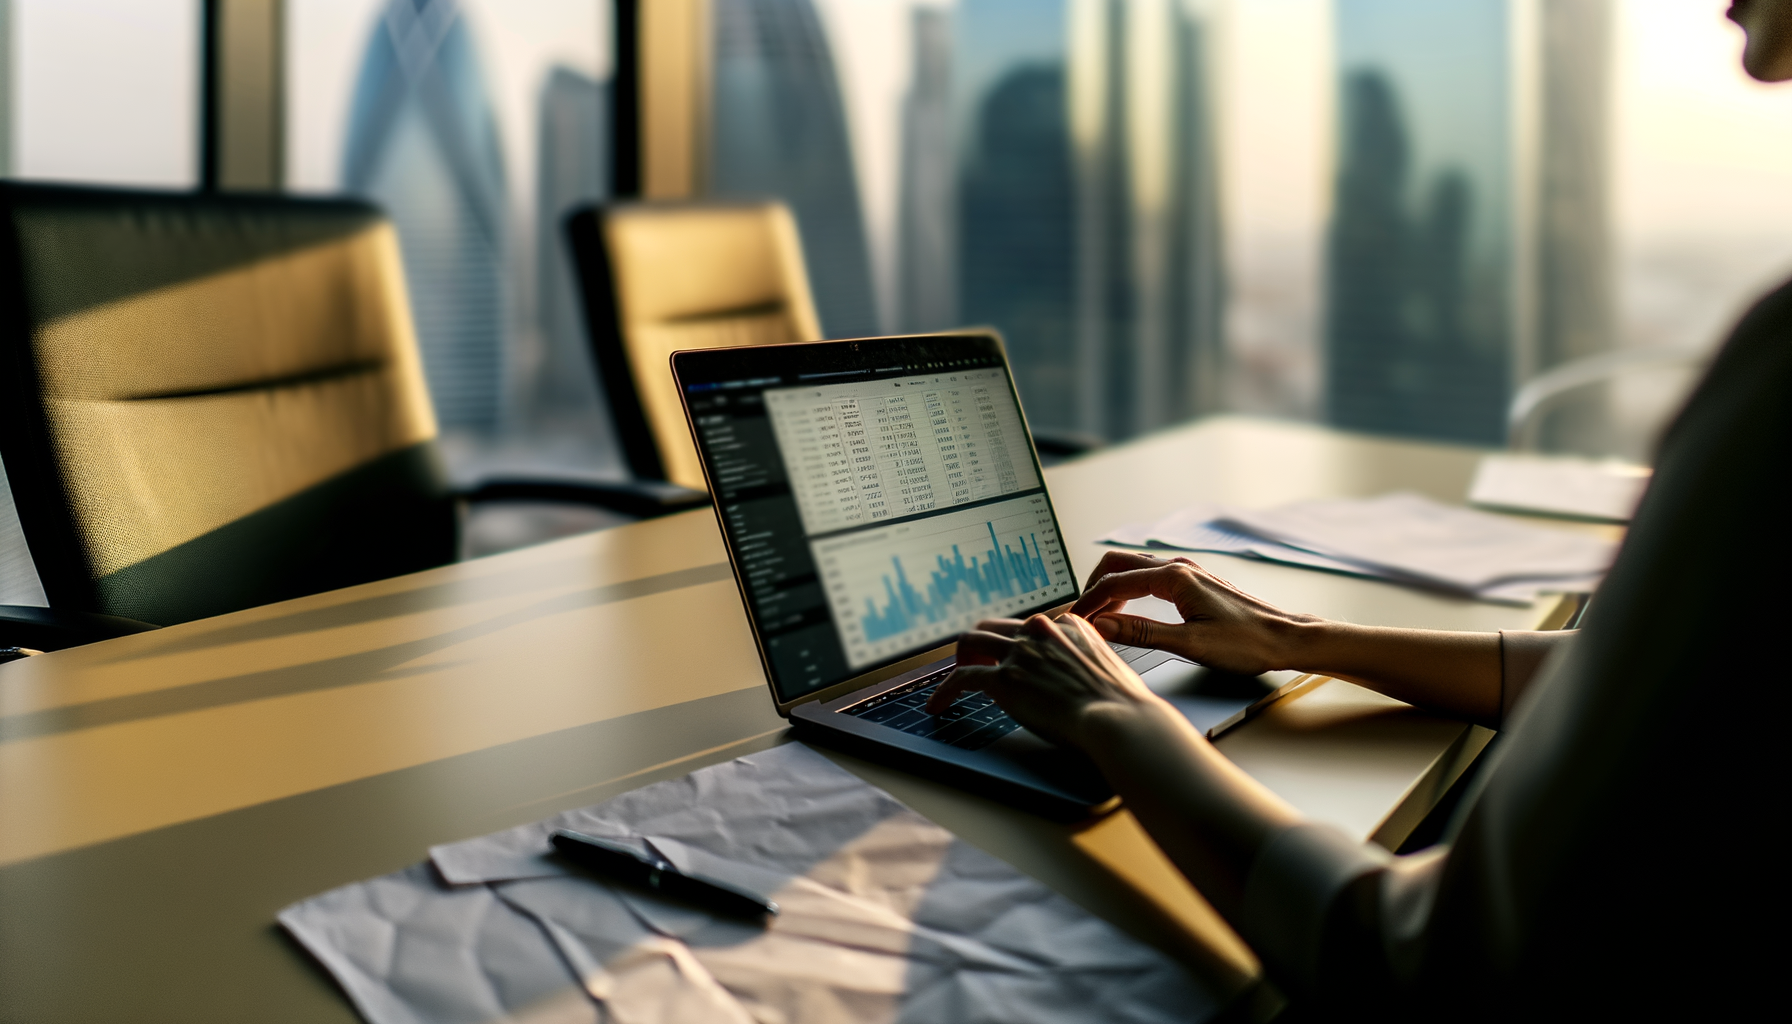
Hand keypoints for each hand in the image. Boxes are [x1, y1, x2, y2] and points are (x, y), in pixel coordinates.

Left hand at [924, 613, 1166, 749]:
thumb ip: (1084, 660)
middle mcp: (1040, 629)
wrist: (1118, 718)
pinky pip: (961, 678)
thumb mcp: (1107, 665)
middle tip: (978, 665)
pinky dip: (945, 691)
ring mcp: (1020, 651)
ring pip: (971, 641)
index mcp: (1067, 624)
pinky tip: (938, 705)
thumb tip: (1073, 676)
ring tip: (954, 679)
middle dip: (983, 644)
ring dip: (961, 659)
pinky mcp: (1003, 678)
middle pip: (995, 626)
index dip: (1018, 646)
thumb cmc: (1120, 703)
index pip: (1030, 627)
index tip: (1012, 660)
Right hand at [1068, 551, 1316, 675]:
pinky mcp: (1193, 583)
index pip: (1114, 583)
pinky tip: (1127, 613)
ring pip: (1133, 568)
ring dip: (1110, 588)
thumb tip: (1103, 626)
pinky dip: (1128, 590)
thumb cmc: (1247, 643)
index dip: (1088, 603)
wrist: (1285, 638)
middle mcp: (1178, 567)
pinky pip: (1149, 577)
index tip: (1073, 622)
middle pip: (1118, 563)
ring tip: (1098, 618)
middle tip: (1080, 616)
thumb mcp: (1190, 644)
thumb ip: (1142, 633)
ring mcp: (1186, 572)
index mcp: (1174, 577)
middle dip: (1092, 587)